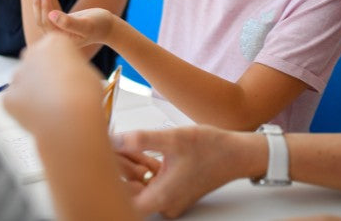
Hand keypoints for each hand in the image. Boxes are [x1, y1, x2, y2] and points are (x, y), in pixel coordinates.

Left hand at [3, 33, 102, 135]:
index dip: (63, 62)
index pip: (55, 46)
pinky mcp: (8, 96)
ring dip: (32, 89)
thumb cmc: (85, 95)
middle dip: (42, 71)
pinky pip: (15, 100)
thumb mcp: (86, 70)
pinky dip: (24, 107)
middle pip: (35, 59)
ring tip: (50, 106)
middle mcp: (31, 53)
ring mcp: (17, 75)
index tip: (70, 75)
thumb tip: (67, 76)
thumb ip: (71, 67)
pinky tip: (39, 115)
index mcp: (53, 41)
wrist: (71, 119)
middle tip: (57, 90)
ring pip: (23, 80)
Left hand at [38, 1, 114, 48]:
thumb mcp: (87, 24)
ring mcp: (58, 32)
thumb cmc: (99, 25)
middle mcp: (58, 39)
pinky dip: (43, 4)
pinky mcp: (59, 25)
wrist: (107, 27)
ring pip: (43, 18)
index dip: (44, 9)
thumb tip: (50, 15)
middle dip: (38, 4)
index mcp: (63, 41)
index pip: (47, 25)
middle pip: (42, 22)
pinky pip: (47, 15)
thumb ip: (69, 23)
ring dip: (38, 3)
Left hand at [113, 126, 250, 217]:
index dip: (109, 184)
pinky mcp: (174, 186)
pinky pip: (151, 179)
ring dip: (128, 165)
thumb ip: (142, 140)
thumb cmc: (213, 149)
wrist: (238, 153)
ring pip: (139, 183)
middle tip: (106, 148)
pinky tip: (134, 147)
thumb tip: (116, 140)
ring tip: (117, 144)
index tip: (102, 162)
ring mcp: (170, 196)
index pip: (123, 201)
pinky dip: (142, 164)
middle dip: (117, 169)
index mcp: (163, 197)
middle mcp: (165, 202)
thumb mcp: (174, 139)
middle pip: (130, 191)